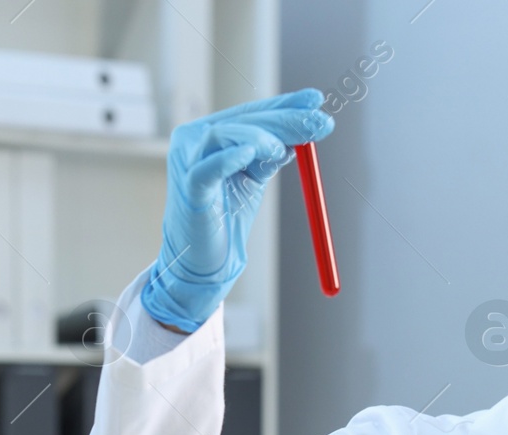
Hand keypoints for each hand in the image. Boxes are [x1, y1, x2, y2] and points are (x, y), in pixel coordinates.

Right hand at [140, 89, 333, 332]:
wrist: (203, 262)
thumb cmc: (225, 218)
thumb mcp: (253, 179)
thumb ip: (270, 155)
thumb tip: (302, 135)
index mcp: (210, 134)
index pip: (250, 112)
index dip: (284, 104)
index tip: (317, 100)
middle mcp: (194, 140)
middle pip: (242, 120)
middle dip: (284, 119)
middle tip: (320, 123)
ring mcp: (187, 162)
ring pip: (224, 135)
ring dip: (259, 137)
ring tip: (281, 150)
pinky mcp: (189, 189)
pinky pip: (207, 169)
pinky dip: (228, 159)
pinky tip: (248, 153)